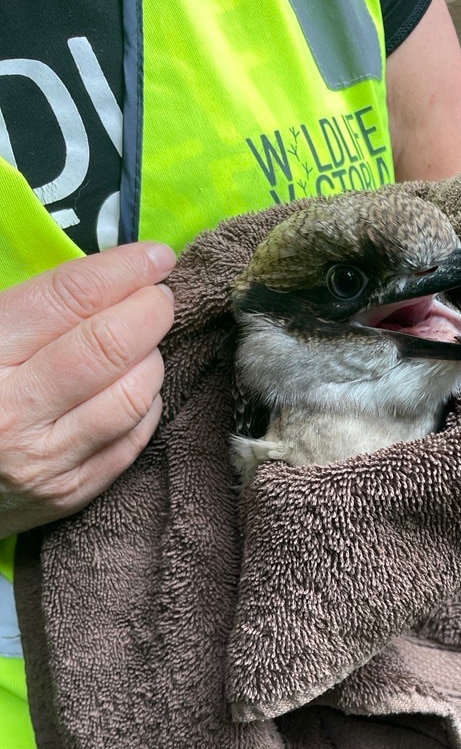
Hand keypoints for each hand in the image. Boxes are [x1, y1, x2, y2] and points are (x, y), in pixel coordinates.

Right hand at [0, 243, 175, 537]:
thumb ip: (26, 306)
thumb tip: (104, 272)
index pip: (69, 297)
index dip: (123, 269)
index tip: (155, 256)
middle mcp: (14, 410)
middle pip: (110, 345)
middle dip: (150, 310)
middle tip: (159, 296)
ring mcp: (47, 459)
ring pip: (133, 396)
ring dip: (152, 358)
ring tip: (143, 343)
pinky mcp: (73, 492)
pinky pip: (134, 439)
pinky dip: (147, 403)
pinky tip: (136, 386)